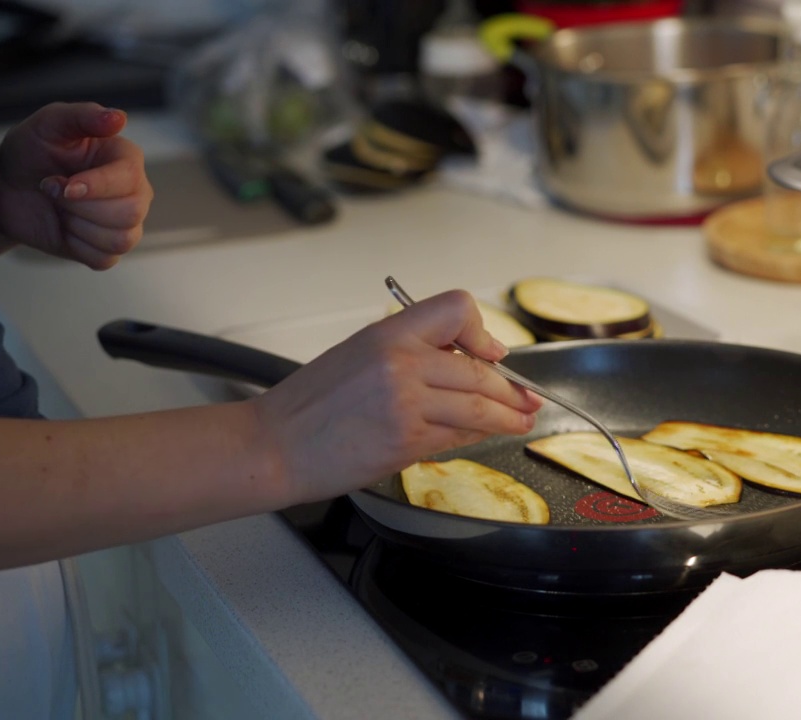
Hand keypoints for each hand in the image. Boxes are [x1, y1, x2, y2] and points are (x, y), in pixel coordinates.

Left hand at [0, 102, 152, 268]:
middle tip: (54, 191)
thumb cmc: (32, 151)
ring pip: (121, 239)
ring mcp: (125, 223)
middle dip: (81, 207)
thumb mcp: (49, 124)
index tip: (64, 185)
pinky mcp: (108, 249)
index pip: (129, 178)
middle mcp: (135, 192)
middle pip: (130, 213)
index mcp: (127, 160)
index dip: (96, 186)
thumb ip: (83, 116)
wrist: (7, 187)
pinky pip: (105, 258)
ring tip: (61, 209)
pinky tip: (66, 228)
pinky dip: (78, 247)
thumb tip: (119, 118)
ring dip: (78, 226)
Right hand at [253, 289, 544, 503]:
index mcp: (388, 333)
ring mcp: (406, 402)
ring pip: (478, 406)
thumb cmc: (309, 406)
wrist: (273, 446)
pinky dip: (476, 437)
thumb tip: (465, 364)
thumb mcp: (359, 356)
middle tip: (527, 398)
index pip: (457, 309)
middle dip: (512, 389)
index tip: (493, 351)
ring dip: (508, 417)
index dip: (483, 330)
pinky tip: (483, 437)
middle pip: (479, 368)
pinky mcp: (407, 440)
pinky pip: (457, 435)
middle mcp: (401, 362)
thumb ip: (410, 354)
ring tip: (521, 421)